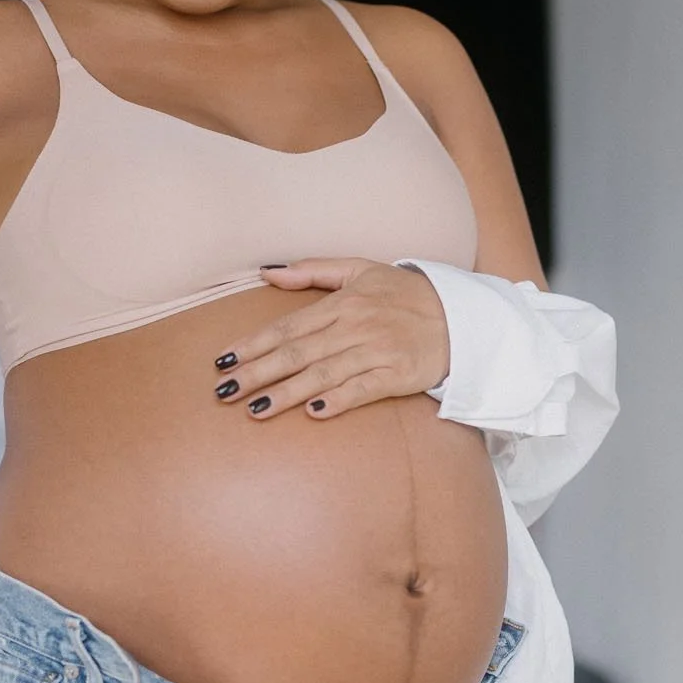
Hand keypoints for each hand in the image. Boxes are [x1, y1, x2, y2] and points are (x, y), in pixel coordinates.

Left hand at [209, 259, 449, 420]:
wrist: (459, 316)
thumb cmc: (405, 294)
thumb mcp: (360, 269)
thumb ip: (312, 270)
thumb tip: (267, 271)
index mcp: (341, 303)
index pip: (287, 328)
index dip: (253, 345)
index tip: (222, 361)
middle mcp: (354, 327)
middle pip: (296, 354)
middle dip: (256, 373)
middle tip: (224, 392)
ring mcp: (376, 352)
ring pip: (322, 374)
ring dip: (286, 393)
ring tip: (254, 409)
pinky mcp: (398, 375)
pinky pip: (363, 389)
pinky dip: (339, 400)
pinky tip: (313, 413)